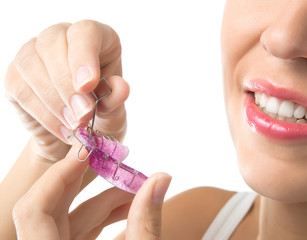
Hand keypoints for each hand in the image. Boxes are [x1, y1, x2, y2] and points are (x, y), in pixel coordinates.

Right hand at [4, 20, 128, 161]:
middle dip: (67, 85)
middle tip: (84, 115)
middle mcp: (62, 36)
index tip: (88, 85)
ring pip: (32, 65)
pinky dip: (43, 114)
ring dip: (55, 101)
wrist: (77, 133)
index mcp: (95, 37)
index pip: (85, 32)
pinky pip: (21, 89)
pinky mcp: (16, 74)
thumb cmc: (101, 113)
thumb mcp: (114, 108)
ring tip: (76, 126)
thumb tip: (122, 88)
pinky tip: (62, 129)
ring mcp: (34, 52)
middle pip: (53, 45)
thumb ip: (116, 98)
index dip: (84, 56)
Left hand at [12, 144, 171, 239]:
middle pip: (49, 205)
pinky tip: (129, 204)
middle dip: (84, 179)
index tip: (87, 152)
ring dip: (103, 198)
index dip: (58, 175)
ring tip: (135, 186)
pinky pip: (78, 227)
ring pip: (68, 216)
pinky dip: (103, 214)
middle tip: (111, 158)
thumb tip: (161, 179)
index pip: (34, 208)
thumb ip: (147, 222)